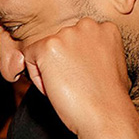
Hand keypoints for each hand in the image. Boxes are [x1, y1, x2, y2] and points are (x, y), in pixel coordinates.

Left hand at [21, 18, 132, 135]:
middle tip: (74, 84)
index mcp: (105, 28)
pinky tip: (55, 87)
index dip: (74, 64)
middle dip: (59, 65)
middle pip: (57, 44)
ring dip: (48, 71)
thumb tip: (79, 56)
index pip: (74, 42)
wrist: (106, 114)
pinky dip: (36, 77)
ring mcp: (68, 33)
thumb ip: (95, 52)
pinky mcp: (49, 45)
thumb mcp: (110, 64)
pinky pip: (28, 58)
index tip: (83, 79)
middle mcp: (87, 25)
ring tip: (67, 86)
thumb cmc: (108, 98)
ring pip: (41, 51)